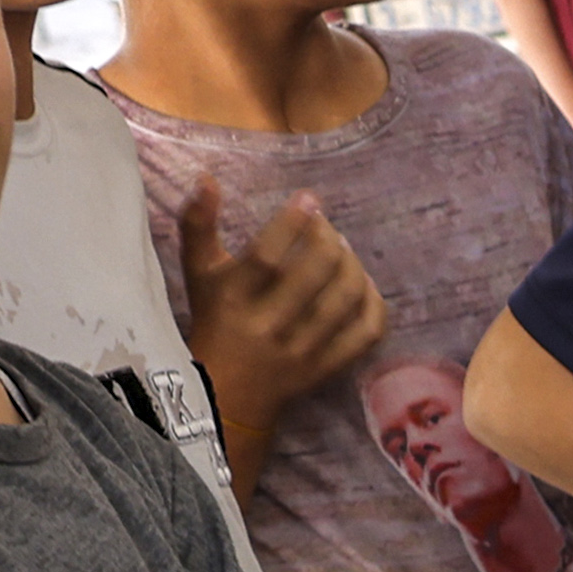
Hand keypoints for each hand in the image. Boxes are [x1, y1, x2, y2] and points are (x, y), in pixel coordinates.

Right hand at [178, 181, 383, 454]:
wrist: (227, 394)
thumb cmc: (214, 319)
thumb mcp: (198, 272)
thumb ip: (199, 223)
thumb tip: (207, 177)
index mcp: (234, 297)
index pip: (268, 256)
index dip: (292, 223)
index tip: (308, 200)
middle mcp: (268, 325)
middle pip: (313, 275)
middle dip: (327, 239)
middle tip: (325, 226)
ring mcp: (301, 351)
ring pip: (344, 302)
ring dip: (352, 266)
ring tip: (343, 250)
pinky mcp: (327, 369)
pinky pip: (366, 335)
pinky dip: (374, 305)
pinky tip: (364, 286)